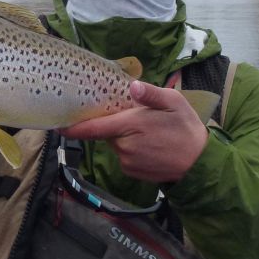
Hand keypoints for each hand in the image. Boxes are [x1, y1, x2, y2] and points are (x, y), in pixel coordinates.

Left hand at [59, 81, 207, 182]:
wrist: (200, 164)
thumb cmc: (186, 128)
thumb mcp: (174, 102)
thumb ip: (151, 94)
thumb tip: (133, 86)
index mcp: (131, 126)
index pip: (93, 128)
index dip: (74, 127)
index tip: (58, 124)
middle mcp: (124, 146)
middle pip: (106, 132)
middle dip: (113, 124)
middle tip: (134, 117)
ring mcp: (127, 162)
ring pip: (115, 144)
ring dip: (123, 137)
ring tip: (148, 133)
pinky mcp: (131, 172)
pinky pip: (123, 156)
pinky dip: (130, 150)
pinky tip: (148, 146)